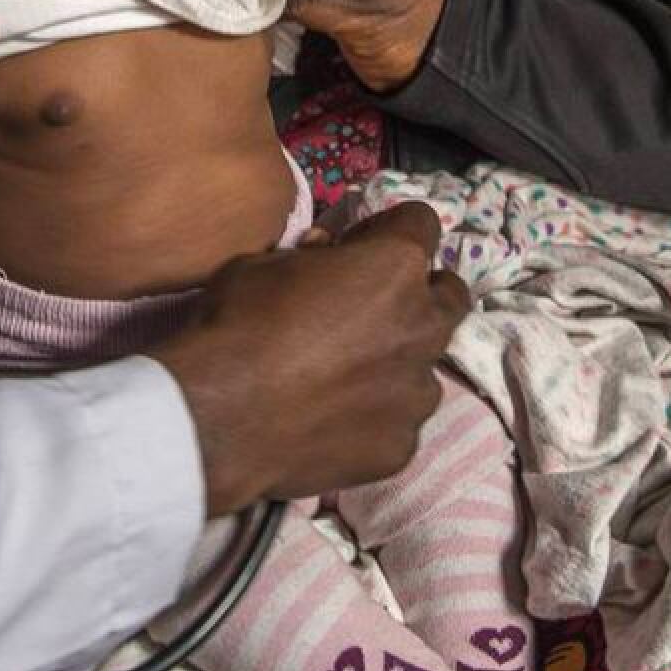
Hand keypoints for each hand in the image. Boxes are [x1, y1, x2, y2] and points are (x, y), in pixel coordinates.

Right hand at [146, 203, 467, 513]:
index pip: (422, 224)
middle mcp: (423, 327)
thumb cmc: (239, 324)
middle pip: (450, 297)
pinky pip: (398, 423)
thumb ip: (311, 259)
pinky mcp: (401, 446)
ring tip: (343, 379)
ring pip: (423, 368)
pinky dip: (374, 418)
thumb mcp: (265, 263)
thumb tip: (325, 260)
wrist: (221, 416)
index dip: (388, 230)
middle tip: (372, 309)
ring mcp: (417, 394)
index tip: (360, 245)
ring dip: (395, 364)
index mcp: (396, 268)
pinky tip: (330, 422)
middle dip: (419, 296)